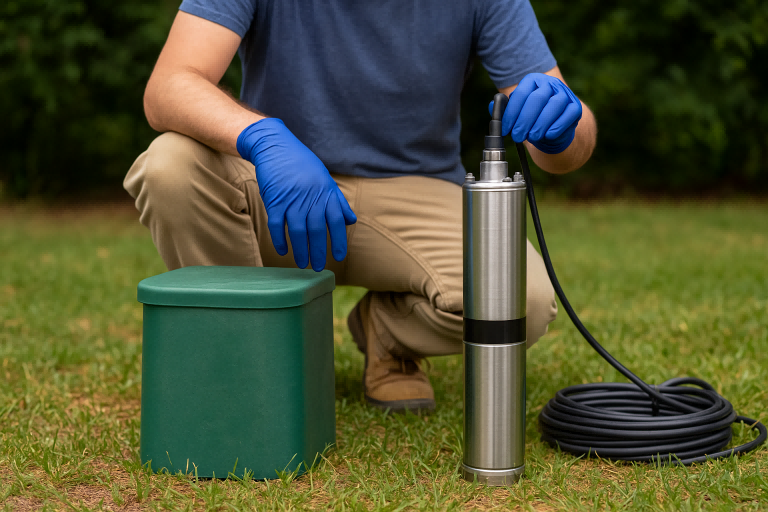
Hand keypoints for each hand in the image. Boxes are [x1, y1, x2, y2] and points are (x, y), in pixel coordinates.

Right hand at [237, 118, 356, 270]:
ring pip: (297, 231)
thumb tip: (351, 221)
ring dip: (300, 250)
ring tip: (302, 264)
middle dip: (319, 251)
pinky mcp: (274, 200)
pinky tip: (283, 251)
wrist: (276, 146)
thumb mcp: (325, 179)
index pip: (337, 221)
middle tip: (318, 267)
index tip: (340, 256)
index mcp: (326, 193)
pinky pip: (276, 225)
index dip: (339, 240)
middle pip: (317, 230)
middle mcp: (310, 198)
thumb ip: (338, 202)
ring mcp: (292, 200)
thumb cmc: (302, 164)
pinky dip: (279, 240)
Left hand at [489, 73, 581, 153]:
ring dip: (540, 124)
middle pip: (537, 99)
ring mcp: (565, 94)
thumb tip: (494, 106)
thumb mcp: (516, 113)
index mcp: (533, 81)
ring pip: (554, 106)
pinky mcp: (576, 107)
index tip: (505, 129)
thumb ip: (504, 110)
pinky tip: (547, 135)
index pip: (520, 94)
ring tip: (532, 138)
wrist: (553, 127)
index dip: (511, 113)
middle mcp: (550, 83)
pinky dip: (556, 127)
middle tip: (517, 136)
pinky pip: (567, 115)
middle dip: (525, 120)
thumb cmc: (532, 118)